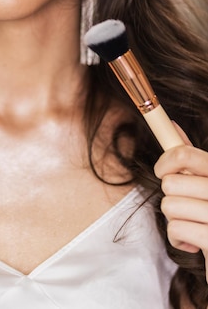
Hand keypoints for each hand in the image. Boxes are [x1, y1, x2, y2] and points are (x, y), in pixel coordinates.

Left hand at [154, 130, 207, 282]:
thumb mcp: (206, 179)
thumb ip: (192, 156)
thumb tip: (171, 124)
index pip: (183, 154)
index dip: (165, 161)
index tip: (162, 170)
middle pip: (170, 183)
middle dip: (171, 196)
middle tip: (187, 205)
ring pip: (169, 206)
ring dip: (174, 218)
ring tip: (192, 223)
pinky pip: (176, 228)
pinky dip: (177, 237)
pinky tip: (193, 242)